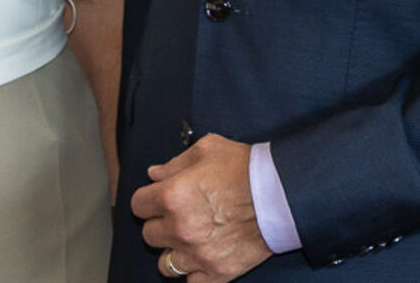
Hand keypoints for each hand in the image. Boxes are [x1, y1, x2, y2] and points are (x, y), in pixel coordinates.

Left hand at [127, 134, 273, 281]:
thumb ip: (174, 163)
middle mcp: (180, 228)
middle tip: (177, 216)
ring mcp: (198, 254)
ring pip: (165, 264)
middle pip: (149, 235)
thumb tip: (154, 174)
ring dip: (173, 251)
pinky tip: (202, 258)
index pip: (137, 205)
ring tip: (188, 240)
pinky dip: (195, 273)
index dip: (147, 200)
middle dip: (160, 224)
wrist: (282, 194)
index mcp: (172, 196)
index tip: (157, 199)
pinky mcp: (218, 272)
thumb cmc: (246, 169)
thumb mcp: (207, 149)